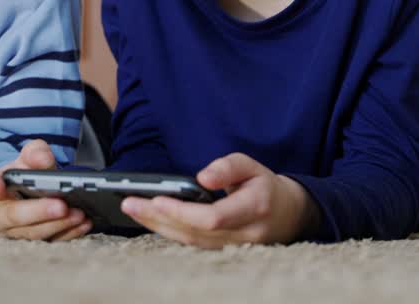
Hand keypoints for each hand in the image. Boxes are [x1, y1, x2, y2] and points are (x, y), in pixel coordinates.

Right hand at [0, 139, 90, 240]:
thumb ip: (35, 153)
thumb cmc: (26, 174)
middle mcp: (1, 215)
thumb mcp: (30, 158)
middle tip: (61, 206)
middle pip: (15, 216)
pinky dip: (70, 233)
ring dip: (59, 224)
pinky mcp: (36, 241)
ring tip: (78, 214)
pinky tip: (84, 223)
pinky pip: (52, 241)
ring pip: (35, 233)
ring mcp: (18, 232)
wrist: (30, 192)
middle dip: (39, 212)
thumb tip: (44, 159)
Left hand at [119, 153, 318, 248]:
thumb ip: (228, 166)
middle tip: (130, 203)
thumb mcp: (253, 166)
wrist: (289, 215)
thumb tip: (202, 176)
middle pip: (194, 233)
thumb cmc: (266, 187)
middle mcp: (245, 234)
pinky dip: (169, 233)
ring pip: (190, 243)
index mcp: (254, 207)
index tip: (157, 199)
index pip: (213, 217)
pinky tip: (151, 221)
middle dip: (158, 218)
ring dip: (158, 226)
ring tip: (133, 209)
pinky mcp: (224, 253)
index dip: (183, 211)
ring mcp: (235, 249)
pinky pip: (192, 246)